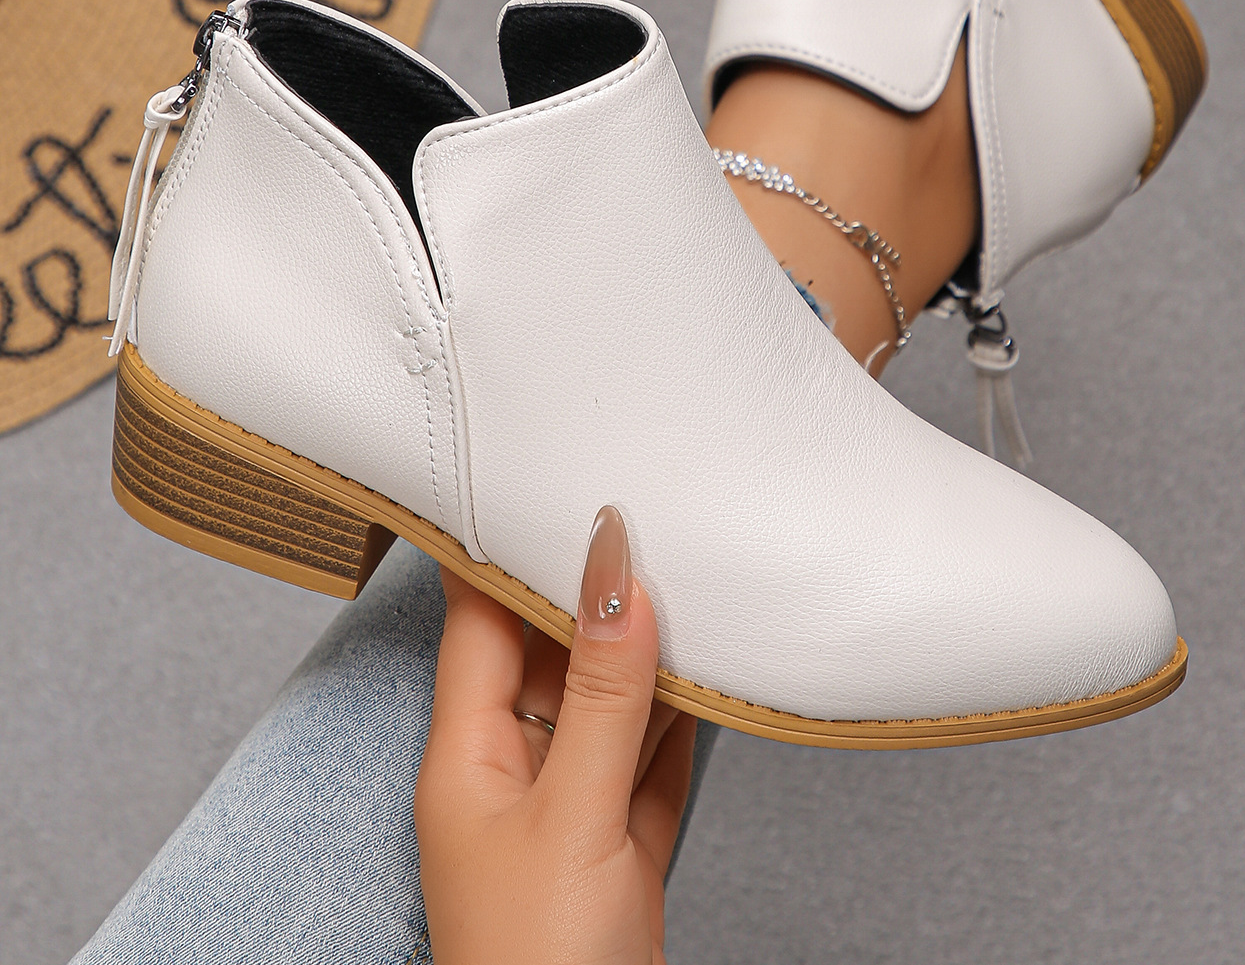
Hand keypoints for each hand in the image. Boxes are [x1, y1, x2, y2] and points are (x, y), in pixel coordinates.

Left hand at [415, 507, 696, 964]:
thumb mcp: (575, 812)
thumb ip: (601, 690)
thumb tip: (613, 569)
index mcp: (465, 756)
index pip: (478, 620)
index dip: (501, 544)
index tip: (533, 468)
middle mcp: (507, 776)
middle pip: (548, 655)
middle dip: (589, 589)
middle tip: (639, 506)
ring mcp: (563, 816)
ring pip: (604, 706)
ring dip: (642, 652)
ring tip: (685, 569)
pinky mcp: (614, 853)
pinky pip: (642, 762)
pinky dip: (671, 721)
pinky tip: (703, 676)